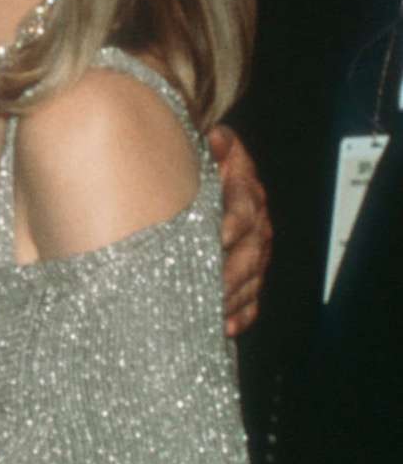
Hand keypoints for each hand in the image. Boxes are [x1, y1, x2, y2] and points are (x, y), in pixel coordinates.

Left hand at [209, 126, 271, 337]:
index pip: (244, 211)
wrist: (211, 180)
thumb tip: (214, 137)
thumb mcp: (209, 151)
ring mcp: (256, 252)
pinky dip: (241, 314)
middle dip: (231, 273)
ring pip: (252, 280)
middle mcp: (257, 226)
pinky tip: (226, 326)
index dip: (234, 224)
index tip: (220, 237)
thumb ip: (214, 146)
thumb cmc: (205, 167)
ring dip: (233, 297)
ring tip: (212, 311)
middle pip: (251, 253)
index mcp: (246, 194)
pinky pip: (252, 299)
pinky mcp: (250, 275)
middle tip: (209, 287)